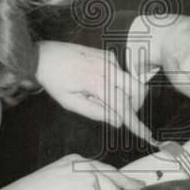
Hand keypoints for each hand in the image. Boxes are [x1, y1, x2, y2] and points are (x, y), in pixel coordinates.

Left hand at [35, 41, 152, 143]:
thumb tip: (117, 121)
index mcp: (96, 81)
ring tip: (98, 96)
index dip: (135, 123)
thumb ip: (95, 112)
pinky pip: (122, 74)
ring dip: (123, 94)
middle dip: (135, 105)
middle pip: (137, 90)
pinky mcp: (109, 54)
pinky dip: (116, 84)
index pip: (123, 106)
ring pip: (131, 82)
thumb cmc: (54, 80)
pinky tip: (97, 84)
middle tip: (120, 113)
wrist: (44, 56)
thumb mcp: (70, 102)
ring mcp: (110, 58)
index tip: (145, 135)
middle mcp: (108, 67)